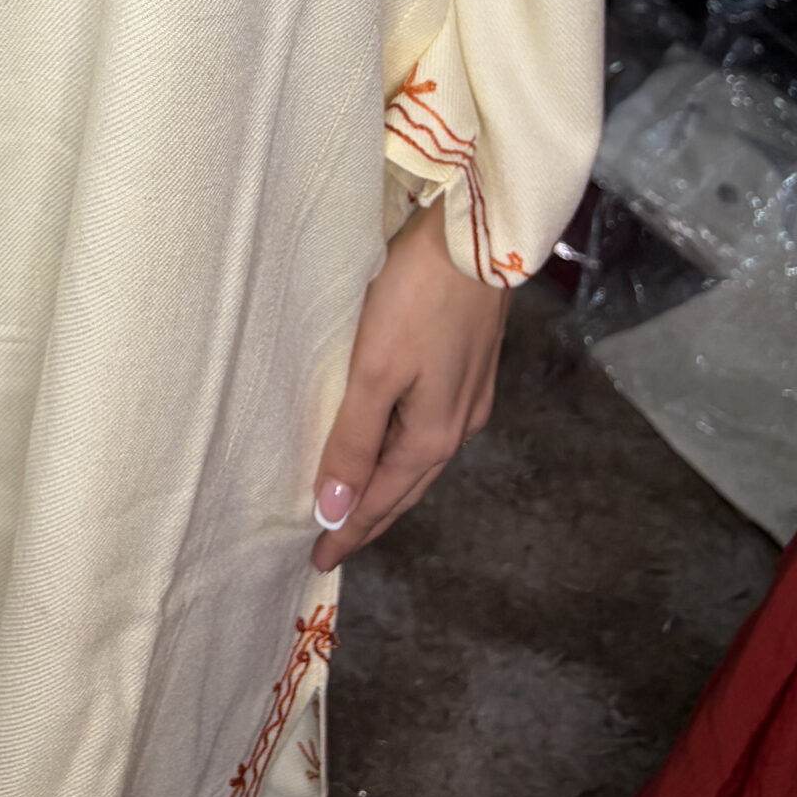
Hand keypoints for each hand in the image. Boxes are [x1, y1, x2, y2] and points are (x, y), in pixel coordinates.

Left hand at [310, 198, 506, 571]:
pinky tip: (387, 439)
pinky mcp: (468, 364)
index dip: (349, 530)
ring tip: (354, 501)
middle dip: (369, 517)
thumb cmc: (418, 296)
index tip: (318, 561)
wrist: (478, 235)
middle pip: (405, 486)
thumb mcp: (376, 370)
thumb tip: (335, 510)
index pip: (382, 500)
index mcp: (434, 434)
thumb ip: (354, 440)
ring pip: (418, 456)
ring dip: (386, 483)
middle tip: (331, 543)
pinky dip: (400, 447)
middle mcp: (458, 424)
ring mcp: (469, 394)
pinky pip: (427, 425)